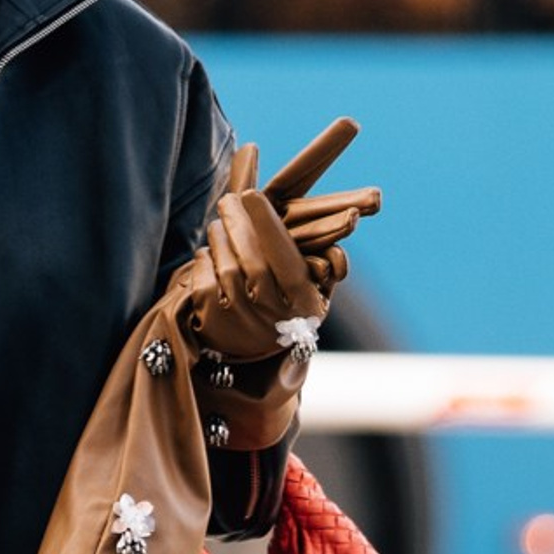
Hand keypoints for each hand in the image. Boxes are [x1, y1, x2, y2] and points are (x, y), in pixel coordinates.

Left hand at [182, 166, 326, 363]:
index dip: (268, 226)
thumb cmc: (291, 306)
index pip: (286, 261)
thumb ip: (328, 253)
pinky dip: (204, 260)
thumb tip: (349, 216)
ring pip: (227, 269)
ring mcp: (243, 324)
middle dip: (238, 224)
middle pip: (253, 263)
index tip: (251, 194)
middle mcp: (275, 319)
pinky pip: (204, 282)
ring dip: (220, 239)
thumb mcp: (317, 286)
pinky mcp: (213, 326)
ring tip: (218, 224)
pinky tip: (209, 253)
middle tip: (229, 199)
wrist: (256, 359)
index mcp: (305, 305)